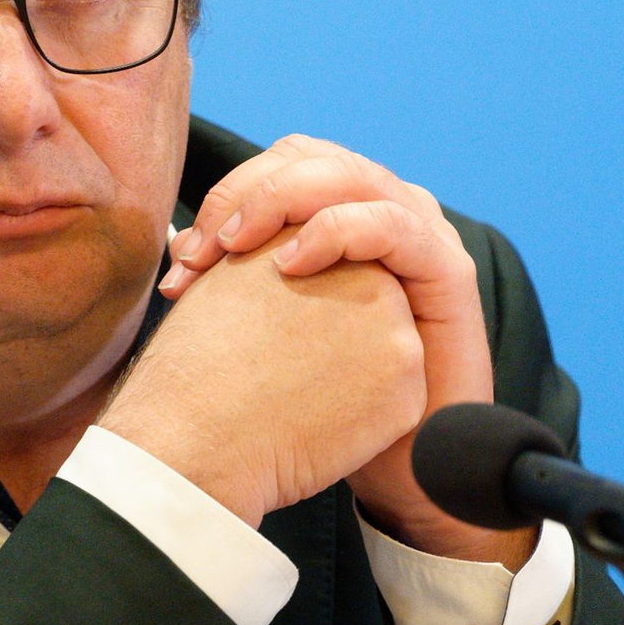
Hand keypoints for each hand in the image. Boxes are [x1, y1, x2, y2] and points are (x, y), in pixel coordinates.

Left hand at [159, 136, 534, 567]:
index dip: (226, 195)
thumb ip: (236, 276)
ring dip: (279, 201)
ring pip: (345, 175)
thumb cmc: (322, 397)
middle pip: (307, 158)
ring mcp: (420, 233)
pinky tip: (290, 264)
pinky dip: (335, 230)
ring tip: (234, 248)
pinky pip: (389, 223)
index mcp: (341, 211)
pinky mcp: (447, 271)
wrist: (396, 466)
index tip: (183, 258)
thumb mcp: (269, 322)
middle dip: (243, 195)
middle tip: (202, 253)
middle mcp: (382, 208)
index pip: (280, 163)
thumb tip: (175, 244)